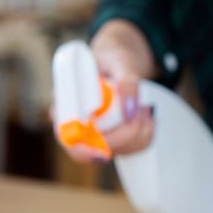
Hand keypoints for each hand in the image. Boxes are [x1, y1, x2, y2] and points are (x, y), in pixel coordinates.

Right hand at [56, 20, 157, 162]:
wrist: (118, 62)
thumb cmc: (112, 59)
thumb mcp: (120, 62)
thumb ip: (126, 83)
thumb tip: (130, 112)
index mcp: (66, 104)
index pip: (66, 137)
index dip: (82, 150)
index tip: (103, 154)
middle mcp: (78, 125)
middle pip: (97, 150)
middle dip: (126, 134)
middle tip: (142, 109)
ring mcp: (96, 136)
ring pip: (120, 150)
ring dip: (140, 131)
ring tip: (144, 104)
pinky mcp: (114, 140)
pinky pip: (133, 148)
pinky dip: (146, 134)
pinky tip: (146, 115)